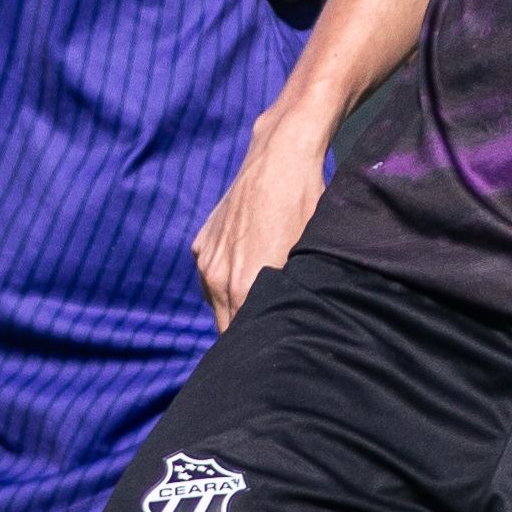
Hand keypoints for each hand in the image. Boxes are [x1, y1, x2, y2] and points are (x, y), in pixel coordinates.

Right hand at [191, 120, 332, 329]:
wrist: (280, 157)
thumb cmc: (306, 205)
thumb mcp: (309, 257)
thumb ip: (294, 296)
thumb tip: (302, 326)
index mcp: (243, 288)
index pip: (241, 340)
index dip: (258, 349)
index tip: (273, 354)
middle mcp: (217, 278)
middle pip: (227, 327)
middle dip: (246, 334)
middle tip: (271, 336)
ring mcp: (206, 259)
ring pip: (218, 302)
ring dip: (236, 307)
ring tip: (261, 300)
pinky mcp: (203, 244)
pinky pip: (212, 278)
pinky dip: (228, 280)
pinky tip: (251, 265)